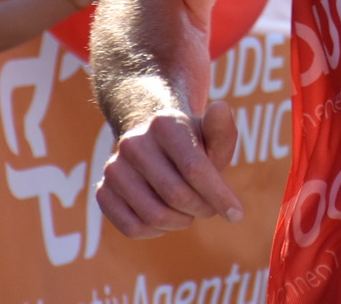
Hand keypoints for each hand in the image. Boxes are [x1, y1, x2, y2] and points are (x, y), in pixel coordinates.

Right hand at [97, 103, 244, 238]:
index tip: (237, 214)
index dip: (219, 195)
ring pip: (154, 215)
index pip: (195, 168)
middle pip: (176, 195)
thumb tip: (220, 109)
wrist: (153, 140)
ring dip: (181, 221)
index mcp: (165, 124)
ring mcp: (114, 168)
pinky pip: (132, 227)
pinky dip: (156, 231)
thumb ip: (222, 129)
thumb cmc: (192, 143)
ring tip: (189, 211)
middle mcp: (134, 143)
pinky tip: (167, 217)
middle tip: (210, 208)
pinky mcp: (103, 191)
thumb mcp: (212, 135)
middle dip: (202, 208)